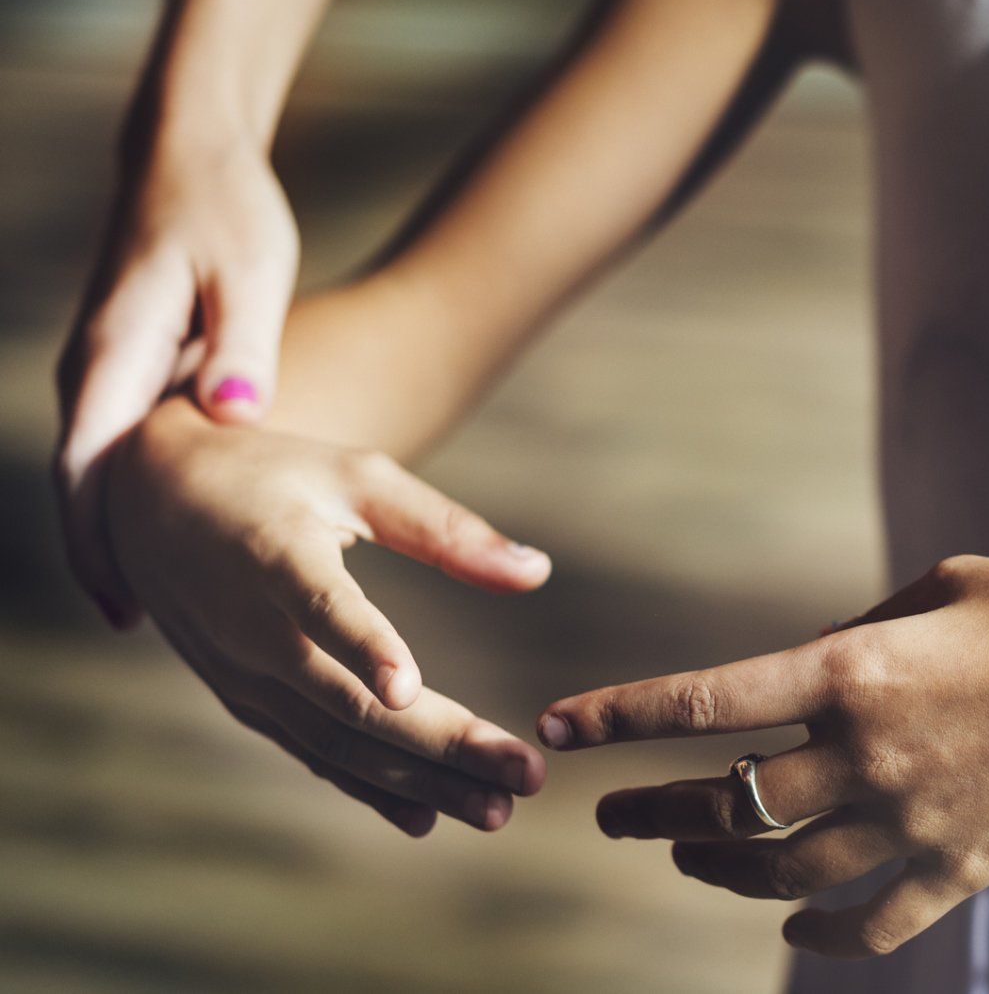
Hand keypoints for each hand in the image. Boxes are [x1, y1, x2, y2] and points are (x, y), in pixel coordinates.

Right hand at [55, 137, 298, 625]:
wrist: (193, 160)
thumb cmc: (228, 212)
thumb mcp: (250, 271)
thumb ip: (242, 344)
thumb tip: (233, 414)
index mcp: (116, 353)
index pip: (89, 467)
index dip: (98, 540)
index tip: (122, 600)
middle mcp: (94, 369)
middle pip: (84, 483)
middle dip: (102, 553)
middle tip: (142, 624)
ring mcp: (105, 368)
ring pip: (101, 467)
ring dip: (119, 528)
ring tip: (164, 600)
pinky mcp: (127, 366)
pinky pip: (121, 444)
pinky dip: (136, 491)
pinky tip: (176, 532)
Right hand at [104, 399, 550, 834]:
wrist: (147, 504)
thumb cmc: (272, 477)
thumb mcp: (354, 476)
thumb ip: (444, 527)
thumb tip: (538, 572)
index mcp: (275, 552)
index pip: (320, 603)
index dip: (364, 644)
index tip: (410, 686)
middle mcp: (251, 627)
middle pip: (348, 698)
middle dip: (442, 743)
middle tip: (526, 775)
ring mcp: (243, 675)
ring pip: (336, 741)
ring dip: (419, 782)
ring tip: (497, 809)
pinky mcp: (244, 701)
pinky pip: (312, 751)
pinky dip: (367, 786)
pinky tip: (425, 817)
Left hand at [536, 556, 988, 958]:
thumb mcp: (944, 585)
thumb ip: (860, 632)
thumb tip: (805, 669)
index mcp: (856, 671)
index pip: (707, 700)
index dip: (622, 715)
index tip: (559, 725)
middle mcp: (869, 756)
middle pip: (730, 803)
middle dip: (655, 812)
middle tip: (614, 818)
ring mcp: (915, 824)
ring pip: (783, 872)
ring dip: (720, 868)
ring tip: (687, 856)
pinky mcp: (962, 870)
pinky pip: (871, 924)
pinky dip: (821, 935)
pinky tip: (794, 929)